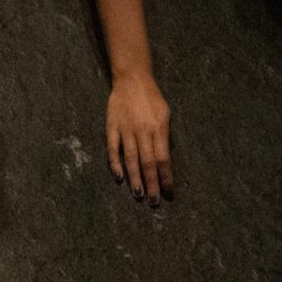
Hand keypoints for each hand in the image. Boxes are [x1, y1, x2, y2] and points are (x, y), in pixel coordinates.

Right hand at [106, 75, 172, 202]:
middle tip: (154, 201)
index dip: (166, 178)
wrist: (131, 80)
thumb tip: (163, 159)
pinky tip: (119, 177)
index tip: (169, 192)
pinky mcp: (112, 128)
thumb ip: (164, 136)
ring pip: (131, 159)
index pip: (163, 159)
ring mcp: (126, 130)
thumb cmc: (152, 98)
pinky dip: (115, 164)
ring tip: (138, 195)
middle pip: (148, 163)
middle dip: (152, 184)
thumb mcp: (165, 114)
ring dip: (135, 178)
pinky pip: (113, 149)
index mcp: (158, 129)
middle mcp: (142, 131)